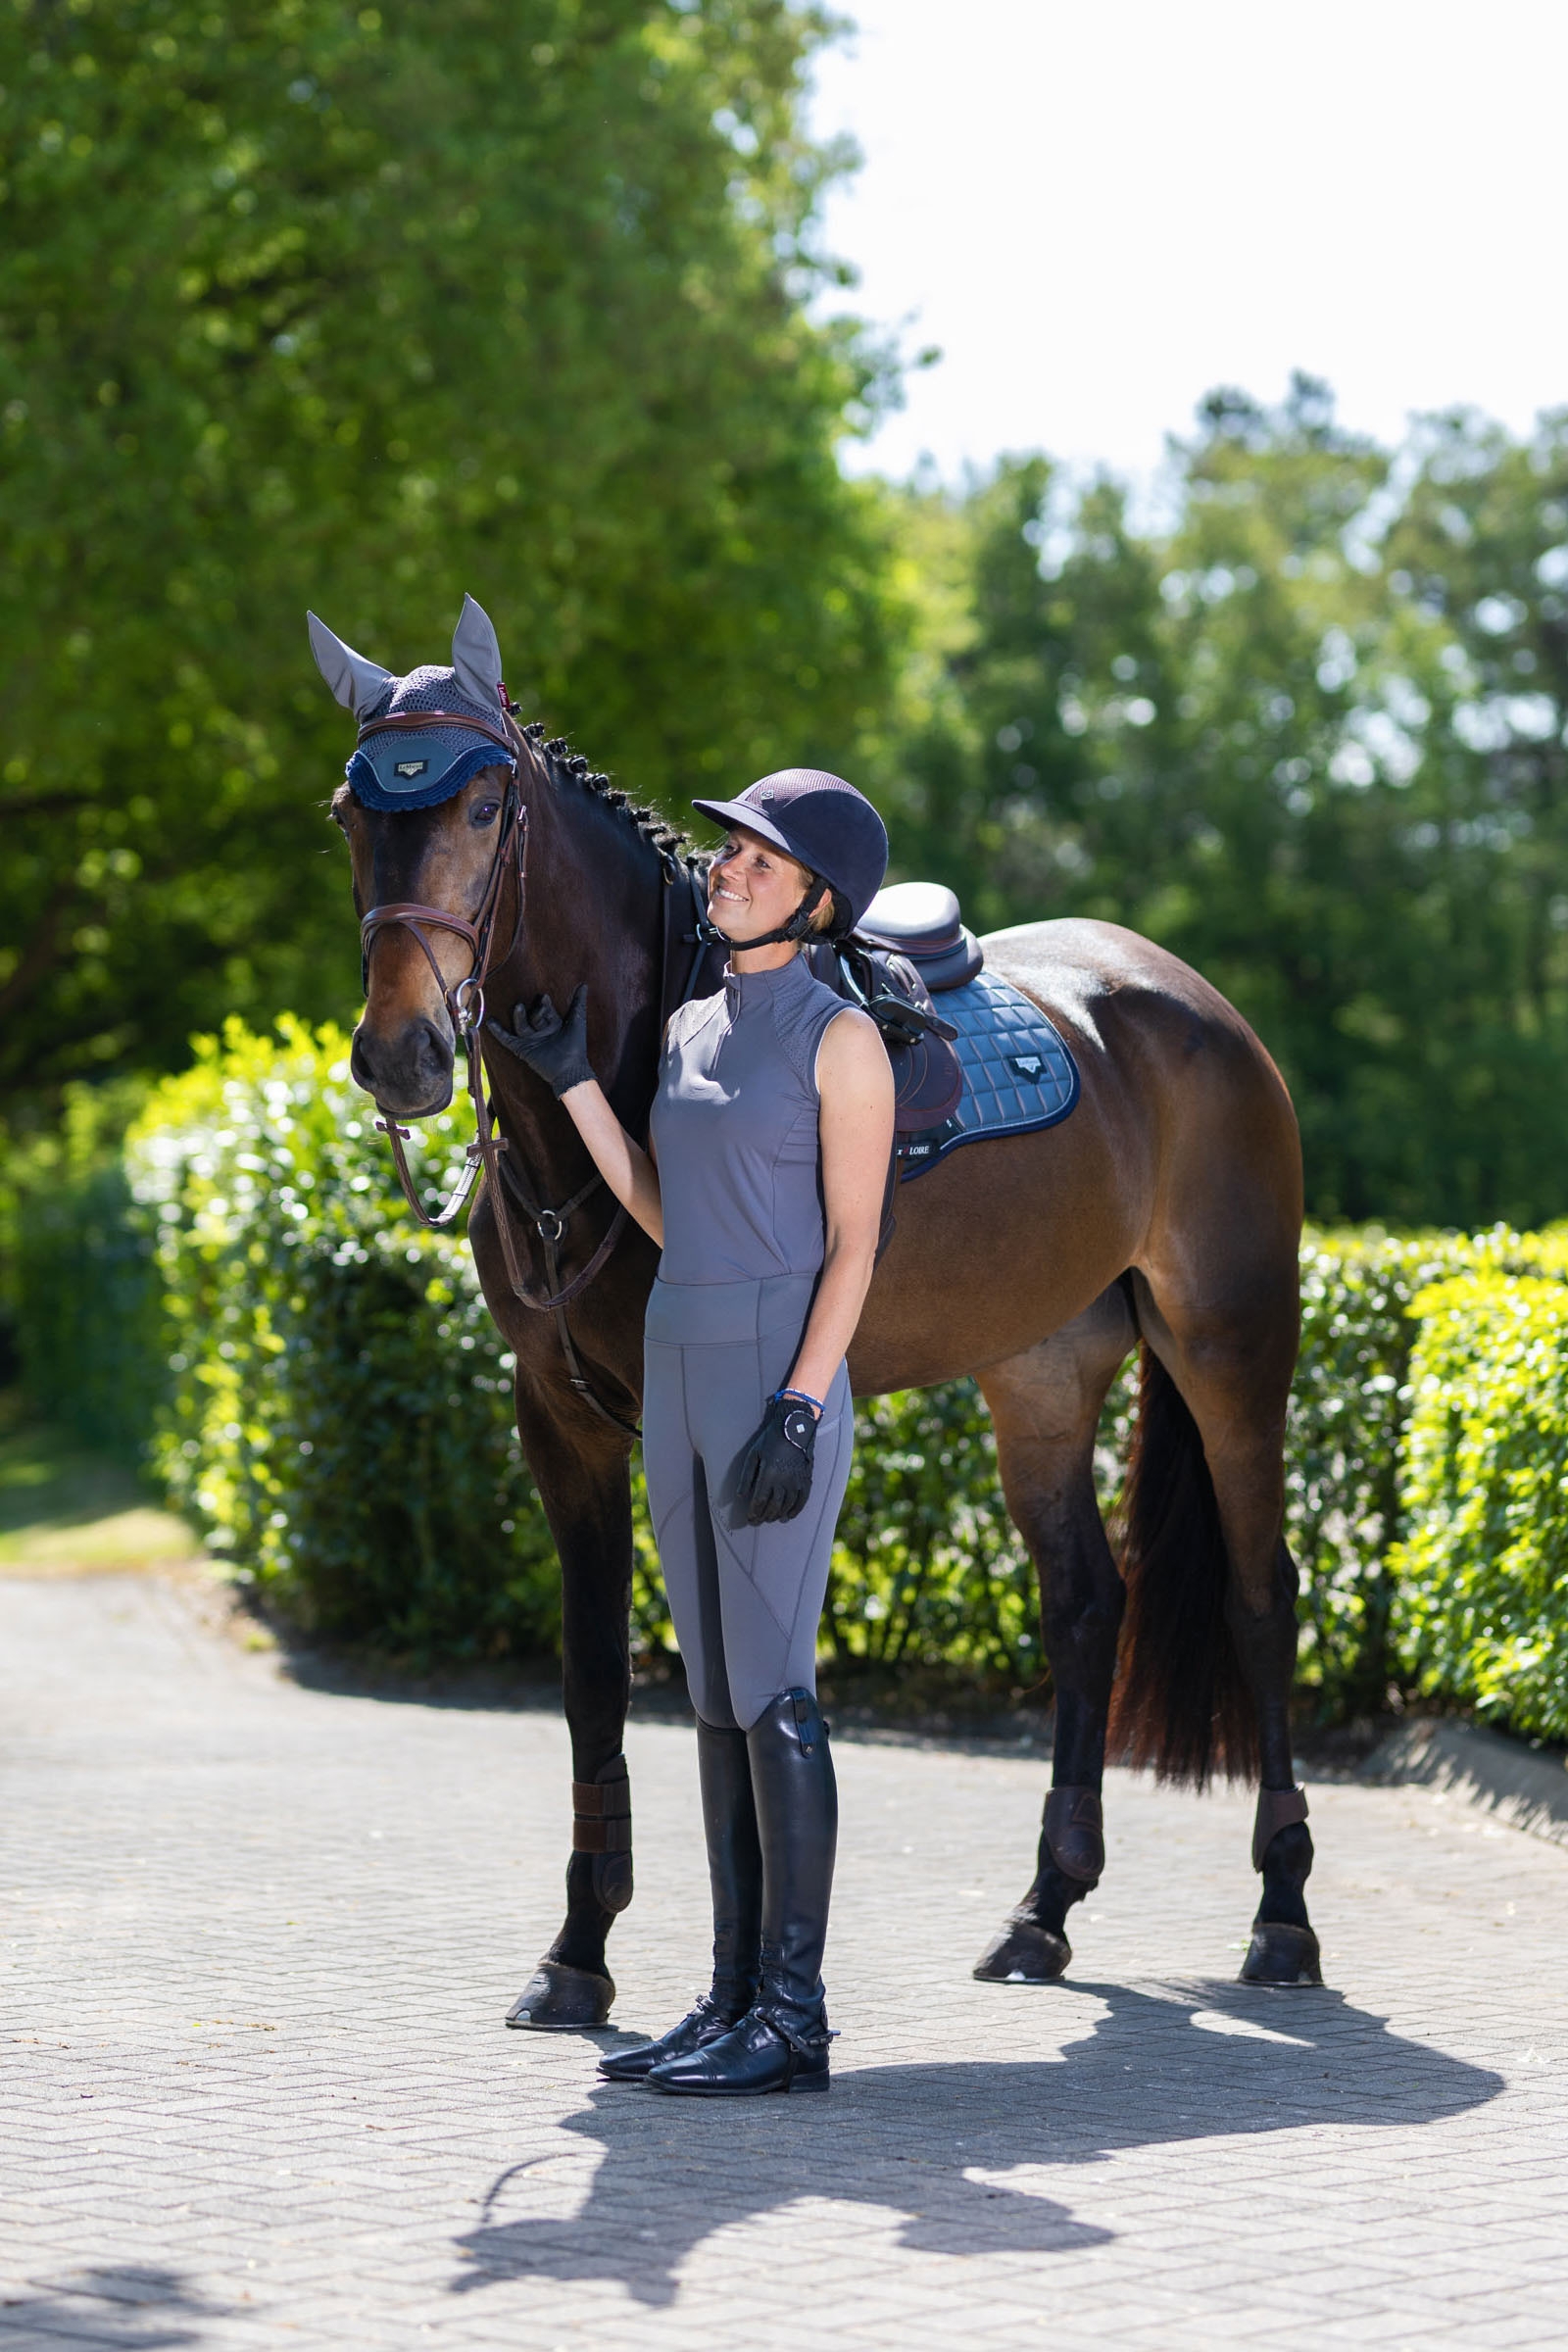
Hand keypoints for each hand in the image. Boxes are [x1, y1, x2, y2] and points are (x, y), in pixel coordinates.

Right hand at [486, 983, 594, 1096]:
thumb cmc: (576, 1046)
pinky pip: (508, 1039)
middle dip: (533, 1011)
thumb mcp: (577, 1021)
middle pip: (532, 1017)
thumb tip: (584, 985)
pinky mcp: (522, 1050)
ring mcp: (531, 1040)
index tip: (544, 998)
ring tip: (518, 1007)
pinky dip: (498, 1032)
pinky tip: (490, 1022)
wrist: (570, 1069)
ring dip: (518, 1016)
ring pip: (521, 1025)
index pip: (545, 1010)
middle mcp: (541, 1031)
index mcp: (553, 1024)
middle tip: (534, 1004)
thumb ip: (578, 1003)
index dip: (545, 1005)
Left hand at [734, 1393, 817, 1525]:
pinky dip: (795, 1511)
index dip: (754, 1512)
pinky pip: (802, 1500)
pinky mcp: (806, 1479)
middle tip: (757, 1521)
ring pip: (787, 1505)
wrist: (794, 1428)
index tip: (750, 1518)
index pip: (759, 1501)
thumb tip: (739, 1496)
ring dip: (777, 1515)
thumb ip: (746, 1477)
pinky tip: (788, 1516)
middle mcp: (784, 1480)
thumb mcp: (753, 1455)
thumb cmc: (770, 1440)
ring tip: (770, 1519)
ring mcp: (797, 1481)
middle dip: (763, 1516)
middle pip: (773, 1506)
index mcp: (769, 1474)